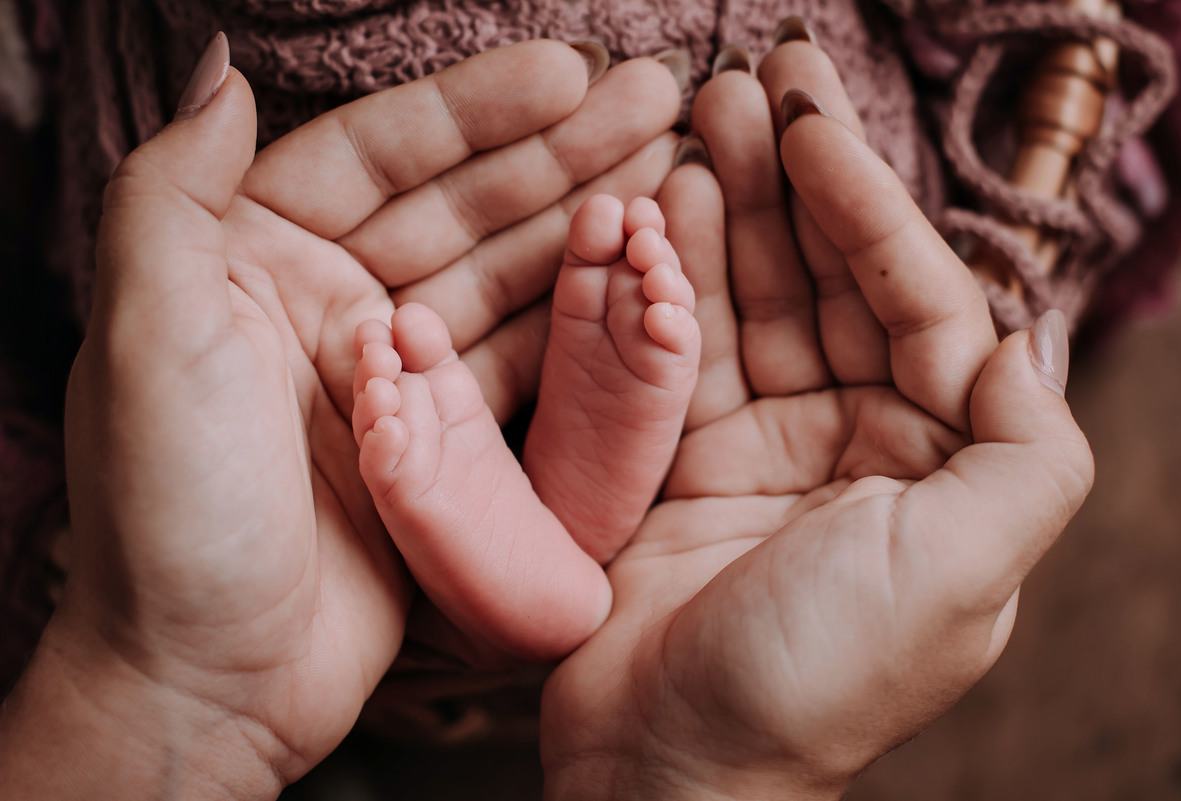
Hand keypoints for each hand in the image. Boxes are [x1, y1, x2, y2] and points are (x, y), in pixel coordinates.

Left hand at [0, 38, 680, 798]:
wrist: (208, 679)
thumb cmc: (168, 512)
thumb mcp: (151, 337)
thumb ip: (173, 192)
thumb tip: (222, 67)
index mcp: (253, 261)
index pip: (380, 156)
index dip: (477, 111)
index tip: (569, 72)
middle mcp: (326, 307)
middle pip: (460, 207)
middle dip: (557, 153)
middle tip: (653, 103)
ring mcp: (390, 378)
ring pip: (502, 278)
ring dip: (580, 227)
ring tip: (664, 176)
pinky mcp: (438, 444)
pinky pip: (518, 362)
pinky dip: (576, 320)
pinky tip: (633, 277)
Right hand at [541, 40, 1093, 800]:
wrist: (664, 770)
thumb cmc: (814, 679)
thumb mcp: (962, 571)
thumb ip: (1029, 448)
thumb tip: (1032, 324)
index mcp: (945, 467)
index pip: (918, 301)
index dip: (867, 204)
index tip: (813, 118)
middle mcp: (863, 448)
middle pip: (832, 285)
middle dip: (794, 180)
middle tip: (752, 77)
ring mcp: (769, 451)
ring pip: (753, 304)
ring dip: (727, 209)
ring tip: (696, 115)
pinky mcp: (686, 463)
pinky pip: (681, 352)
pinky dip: (667, 282)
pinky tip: (654, 207)